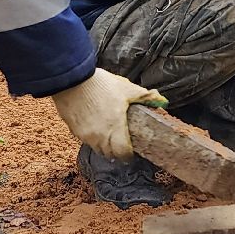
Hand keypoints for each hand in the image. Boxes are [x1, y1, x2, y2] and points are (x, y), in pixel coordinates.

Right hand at [51, 68, 166, 159]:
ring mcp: (85, 135)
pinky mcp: (73, 130)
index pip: (122, 154)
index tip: (131, 152)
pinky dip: (92, 137)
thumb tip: (163, 100)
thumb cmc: (100, 84)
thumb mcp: (127, 88)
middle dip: (117, 151)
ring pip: (96, 149)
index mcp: (115, 128)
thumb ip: (146, 96)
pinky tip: (94, 125)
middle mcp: (99, 136)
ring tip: (109, 134)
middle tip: (122, 143)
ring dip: (104, 146)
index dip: (128, 155)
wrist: (72, 78)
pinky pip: (85, 140)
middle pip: (109, 155)